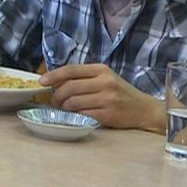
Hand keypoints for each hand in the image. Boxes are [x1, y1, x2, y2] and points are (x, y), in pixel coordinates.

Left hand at [40, 63, 163, 130]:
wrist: (144, 109)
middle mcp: (105, 82)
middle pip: (69, 87)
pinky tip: (75, 115)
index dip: (54, 75)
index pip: (71, 70)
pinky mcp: (109, 114)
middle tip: (54, 101)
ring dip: (64, 107)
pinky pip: (83, 114)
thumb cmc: (120, 93)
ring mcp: (107, 99)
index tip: (42, 81)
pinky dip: (75, 116)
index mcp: (102, 70)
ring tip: (64, 109)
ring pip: (73, 102)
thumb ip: (84, 78)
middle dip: (56, 95)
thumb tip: (55, 81)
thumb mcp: (105, 78)